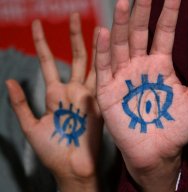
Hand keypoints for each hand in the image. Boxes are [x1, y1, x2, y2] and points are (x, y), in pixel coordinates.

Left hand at [6, 14, 101, 191]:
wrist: (72, 168)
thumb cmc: (52, 151)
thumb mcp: (31, 127)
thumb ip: (20, 104)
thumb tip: (9, 80)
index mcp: (56, 94)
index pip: (49, 62)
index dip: (42, 43)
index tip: (37, 24)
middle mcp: (74, 91)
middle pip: (75, 57)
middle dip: (74, 36)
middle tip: (74, 14)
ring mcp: (89, 95)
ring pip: (94, 64)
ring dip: (95, 45)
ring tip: (98, 25)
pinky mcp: (101, 102)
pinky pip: (104, 80)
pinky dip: (107, 64)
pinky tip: (111, 49)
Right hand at [95, 0, 187, 190]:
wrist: (159, 153)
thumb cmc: (177, 128)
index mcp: (161, 65)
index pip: (163, 32)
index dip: (168, 12)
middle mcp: (140, 66)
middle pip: (138, 32)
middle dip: (140, 11)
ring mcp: (123, 77)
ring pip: (120, 45)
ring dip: (119, 24)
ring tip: (122, 3)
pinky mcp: (108, 92)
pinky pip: (104, 68)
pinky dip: (103, 51)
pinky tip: (104, 32)